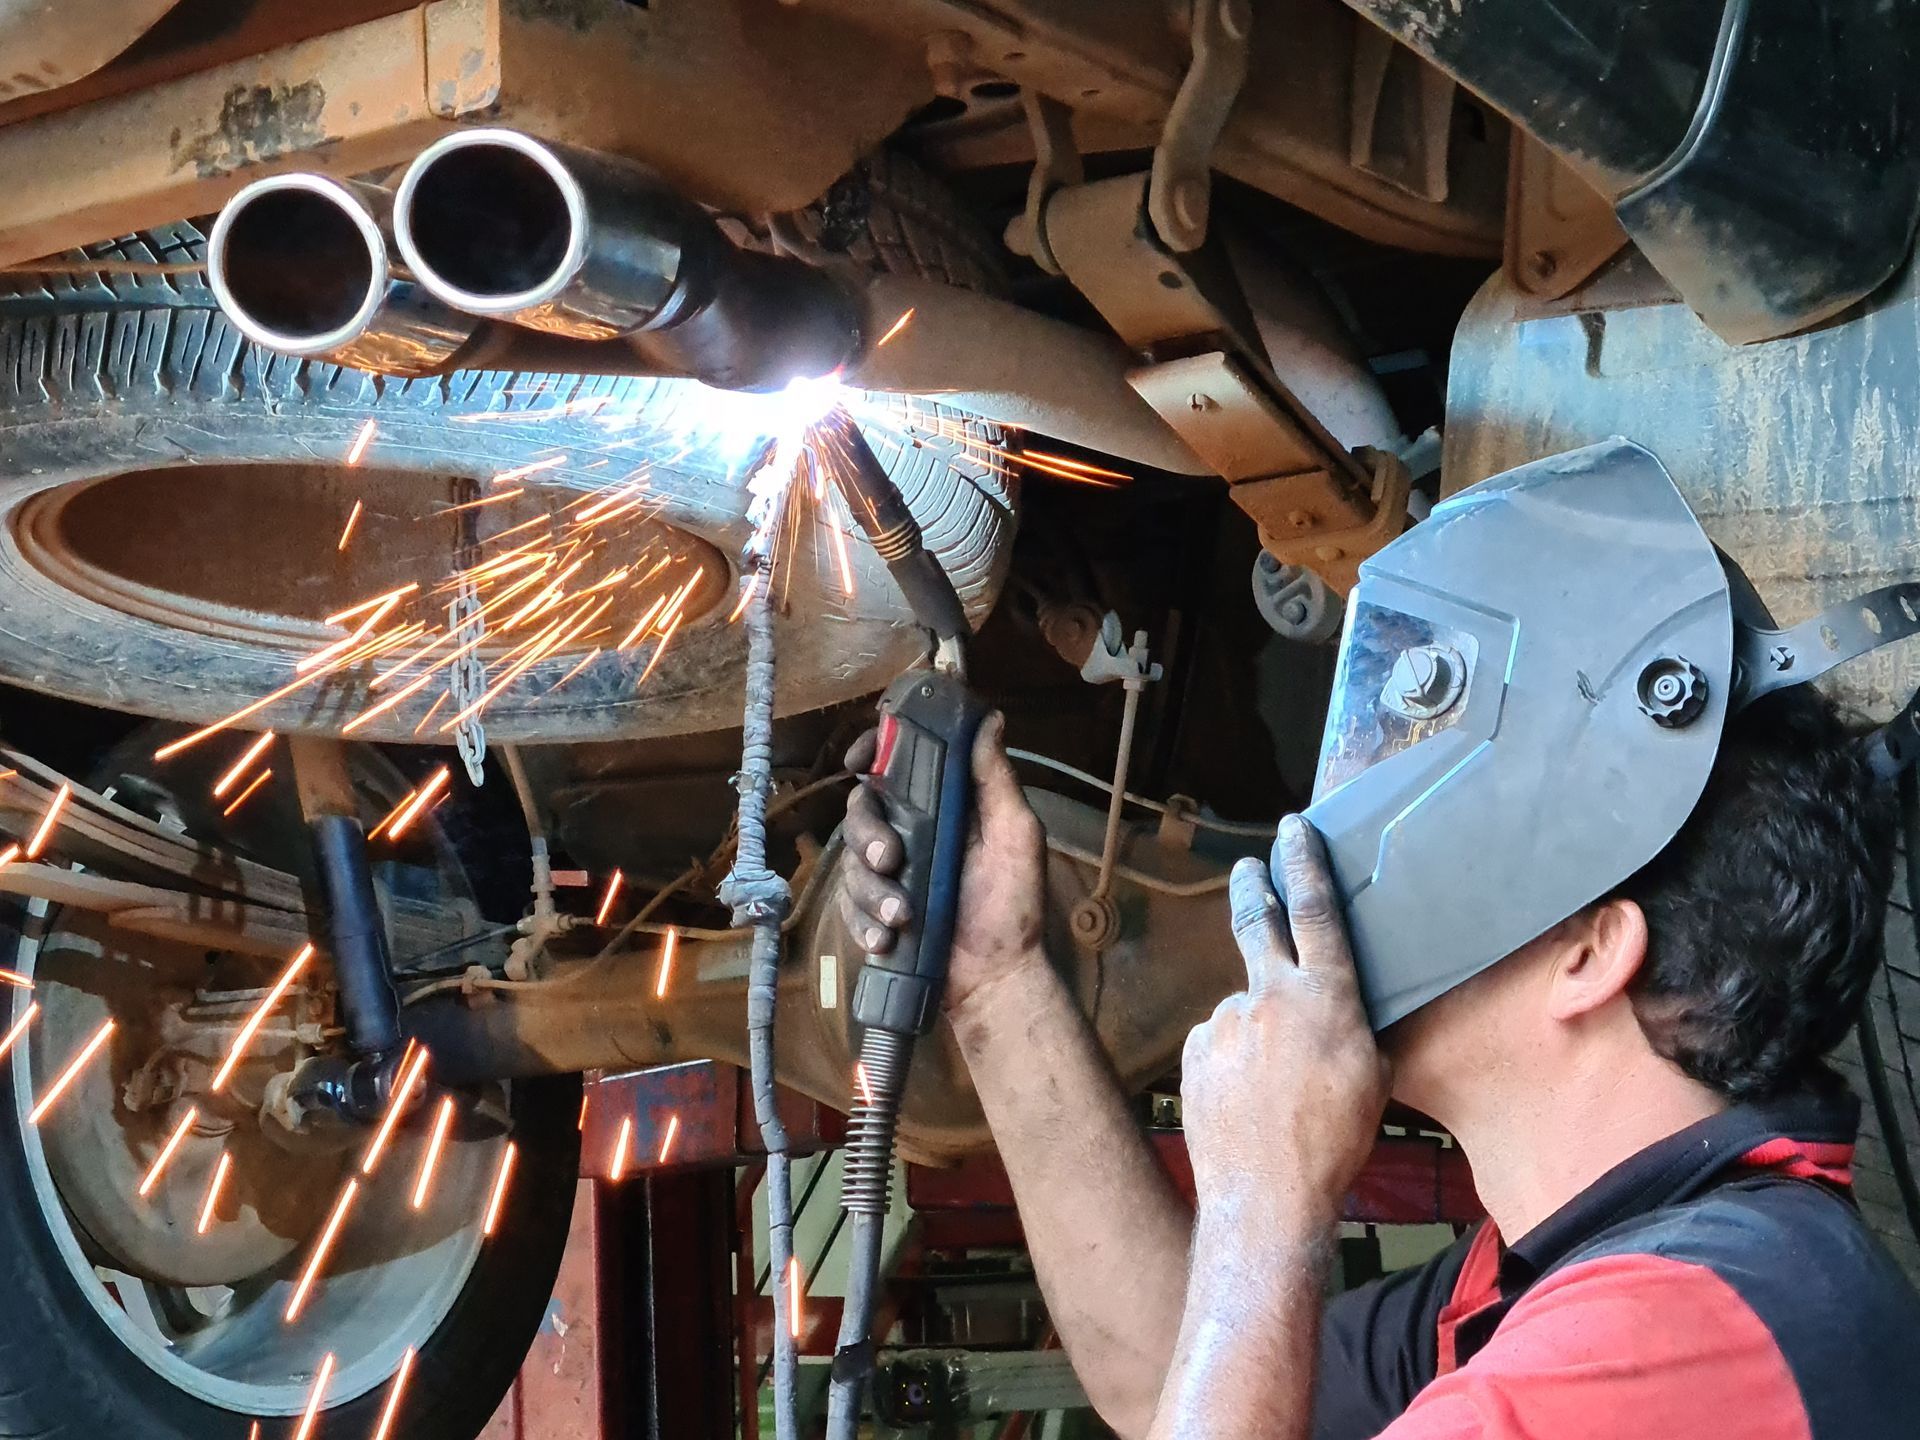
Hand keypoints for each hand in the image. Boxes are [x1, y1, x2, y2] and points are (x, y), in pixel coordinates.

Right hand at [838, 712, 1048, 1013]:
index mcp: (940, 806)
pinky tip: (886, 939)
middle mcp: (909, 832)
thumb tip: (989, 718)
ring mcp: (887, 873)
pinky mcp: (872, 911)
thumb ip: (996, 779)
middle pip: (861, 809)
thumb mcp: (1015, 835)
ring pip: (849, 859)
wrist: (995, 978)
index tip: (861, 760)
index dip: (872, 751)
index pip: (896, 764)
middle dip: (868, 834)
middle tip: (890, 860)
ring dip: (871, 888)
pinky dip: (864, 921)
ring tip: (902, 916)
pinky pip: (847, 904)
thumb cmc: (1013, 906)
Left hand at [1179, 817, 1389, 1230]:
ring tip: (1270, 1090)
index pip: (1315, 911)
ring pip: (1243, 1009)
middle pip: (1256, 922)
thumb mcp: (1373, 1078)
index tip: (1293, 828)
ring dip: (1255, 1033)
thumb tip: (1335, 1012)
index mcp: (1326, 997)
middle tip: (1247, 866)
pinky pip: (1218, 1043)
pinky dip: (1231, 1062)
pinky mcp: (1196, 1050)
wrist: (1266, 1194)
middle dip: (1252, 886)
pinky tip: (1244, 1101)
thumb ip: (1352, 1027)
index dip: (1304, 864)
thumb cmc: (1335, 1142)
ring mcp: (1227, 1020)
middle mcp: (1271, 995)